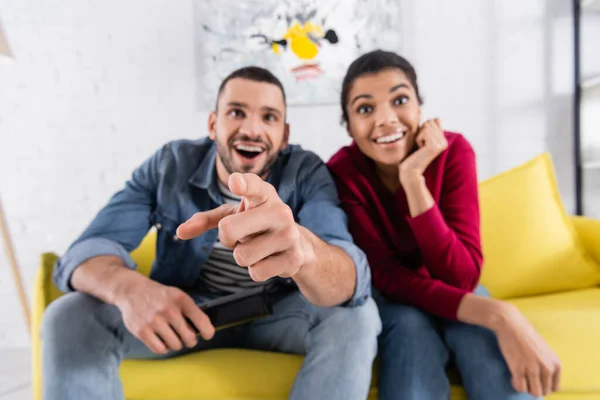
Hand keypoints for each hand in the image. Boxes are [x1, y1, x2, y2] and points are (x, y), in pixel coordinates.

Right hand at [114, 275, 214, 353]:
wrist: (132, 291)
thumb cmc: (159, 296)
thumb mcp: (177, 295)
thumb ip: (190, 310)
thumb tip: (203, 330)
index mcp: (181, 299)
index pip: (201, 320)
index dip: (208, 332)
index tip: (207, 335)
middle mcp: (169, 310)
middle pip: (189, 337)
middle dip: (191, 340)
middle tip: (187, 337)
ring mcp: (154, 321)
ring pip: (175, 345)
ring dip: (176, 344)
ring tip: (173, 337)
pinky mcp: (142, 331)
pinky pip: (160, 349)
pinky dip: (164, 348)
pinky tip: (163, 340)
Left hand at [177, 172, 312, 281]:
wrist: (297, 244)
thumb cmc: (256, 223)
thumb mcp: (232, 216)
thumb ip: (205, 220)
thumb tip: (180, 232)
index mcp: (263, 194)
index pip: (253, 185)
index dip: (242, 184)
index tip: (235, 183)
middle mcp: (280, 211)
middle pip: (229, 229)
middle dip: (227, 238)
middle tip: (241, 235)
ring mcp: (289, 235)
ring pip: (242, 256)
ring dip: (244, 256)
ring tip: (258, 246)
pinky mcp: (294, 258)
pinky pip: (256, 272)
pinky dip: (257, 270)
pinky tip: (269, 259)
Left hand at [399, 118, 447, 182]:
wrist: (410, 171)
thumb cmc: (413, 155)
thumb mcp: (422, 139)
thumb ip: (429, 129)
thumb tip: (437, 117)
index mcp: (443, 140)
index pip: (433, 120)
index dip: (423, 129)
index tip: (422, 143)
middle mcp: (445, 142)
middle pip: (430, 121)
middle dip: (421, 132)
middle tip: (420, 146)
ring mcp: (441, 144)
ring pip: (427, 125)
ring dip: (419, 136)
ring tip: (420, 148)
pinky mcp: (435, 146)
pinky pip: (423, 132)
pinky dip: (418, 139)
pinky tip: (420, 149)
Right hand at [494, 304, 560, 396]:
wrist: (511, 324)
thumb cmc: (526, 337)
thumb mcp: (545, 351)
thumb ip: (548, 365)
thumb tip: (544, 383)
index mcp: (556, 364)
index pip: (554, 388)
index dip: (543, 384)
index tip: (535, 377)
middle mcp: (547, 368)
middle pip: (544, 391)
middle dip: (534, 386)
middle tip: (526, 376)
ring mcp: (533, 369)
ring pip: (534, 392)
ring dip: (526, 387)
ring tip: (520, 376)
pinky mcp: (518, 369)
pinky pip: (520, 388)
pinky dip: (516, 384)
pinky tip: (513, 375)